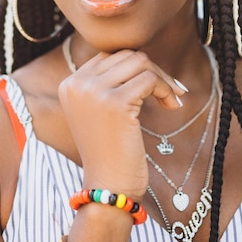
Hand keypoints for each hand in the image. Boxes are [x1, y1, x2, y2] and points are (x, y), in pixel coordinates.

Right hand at [58, 49, 184, 199]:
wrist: (108, 186)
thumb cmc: (109, 151)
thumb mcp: (97, 111)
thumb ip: (106, 83)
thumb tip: (140, 58)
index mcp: (69, 83)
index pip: (109, 56)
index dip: (136, 67)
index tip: (154, 84)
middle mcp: (77, 83)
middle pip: (126, 55)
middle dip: (152, 70)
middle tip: (171, 91)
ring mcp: (94, 91)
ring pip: (140, 62)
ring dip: (162, 78)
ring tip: (172, 99)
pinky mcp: (115, 102)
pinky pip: (150, 79)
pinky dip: (166, 89)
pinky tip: (172, 106)